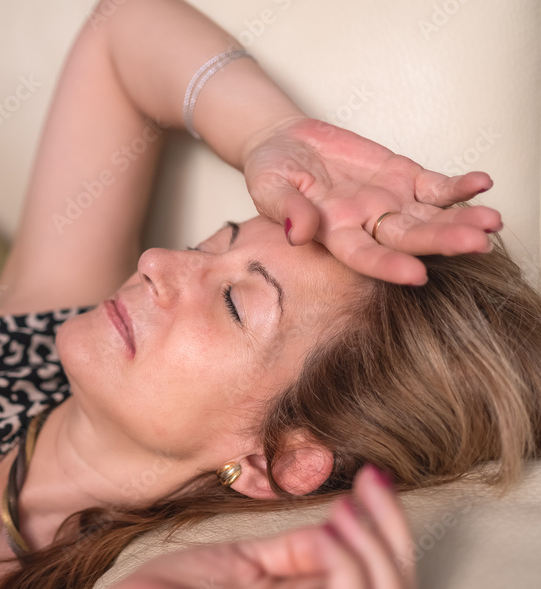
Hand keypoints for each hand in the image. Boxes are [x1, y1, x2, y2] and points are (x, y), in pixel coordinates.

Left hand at [2, 464, 415, 588]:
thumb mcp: (246, 559)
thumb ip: (295, 551)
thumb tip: (340, 525)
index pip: (383, 586)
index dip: (390, 529)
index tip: (373, 477)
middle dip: (396, 535)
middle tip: (374, 482)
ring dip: (378, 550)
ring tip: (345, 509)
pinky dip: (347, 569)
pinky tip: (323, 535)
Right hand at [242, 116, 499, 284]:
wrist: (285, 143)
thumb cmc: (271, 170)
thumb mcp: (267, 186)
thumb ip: (286, 209)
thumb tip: (298, 233)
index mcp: (334, 233)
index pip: (364, 256)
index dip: (389, 267)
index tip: (417, 275)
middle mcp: (367, 223)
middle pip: (409, 238)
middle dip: (443, 242)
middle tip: (477, 243)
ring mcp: (389, 201)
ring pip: (431, 216)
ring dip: (462, 220)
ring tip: (492, 220)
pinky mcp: (402, 176)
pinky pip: (436, 186)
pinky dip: (458, 187)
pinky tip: (481, 184)